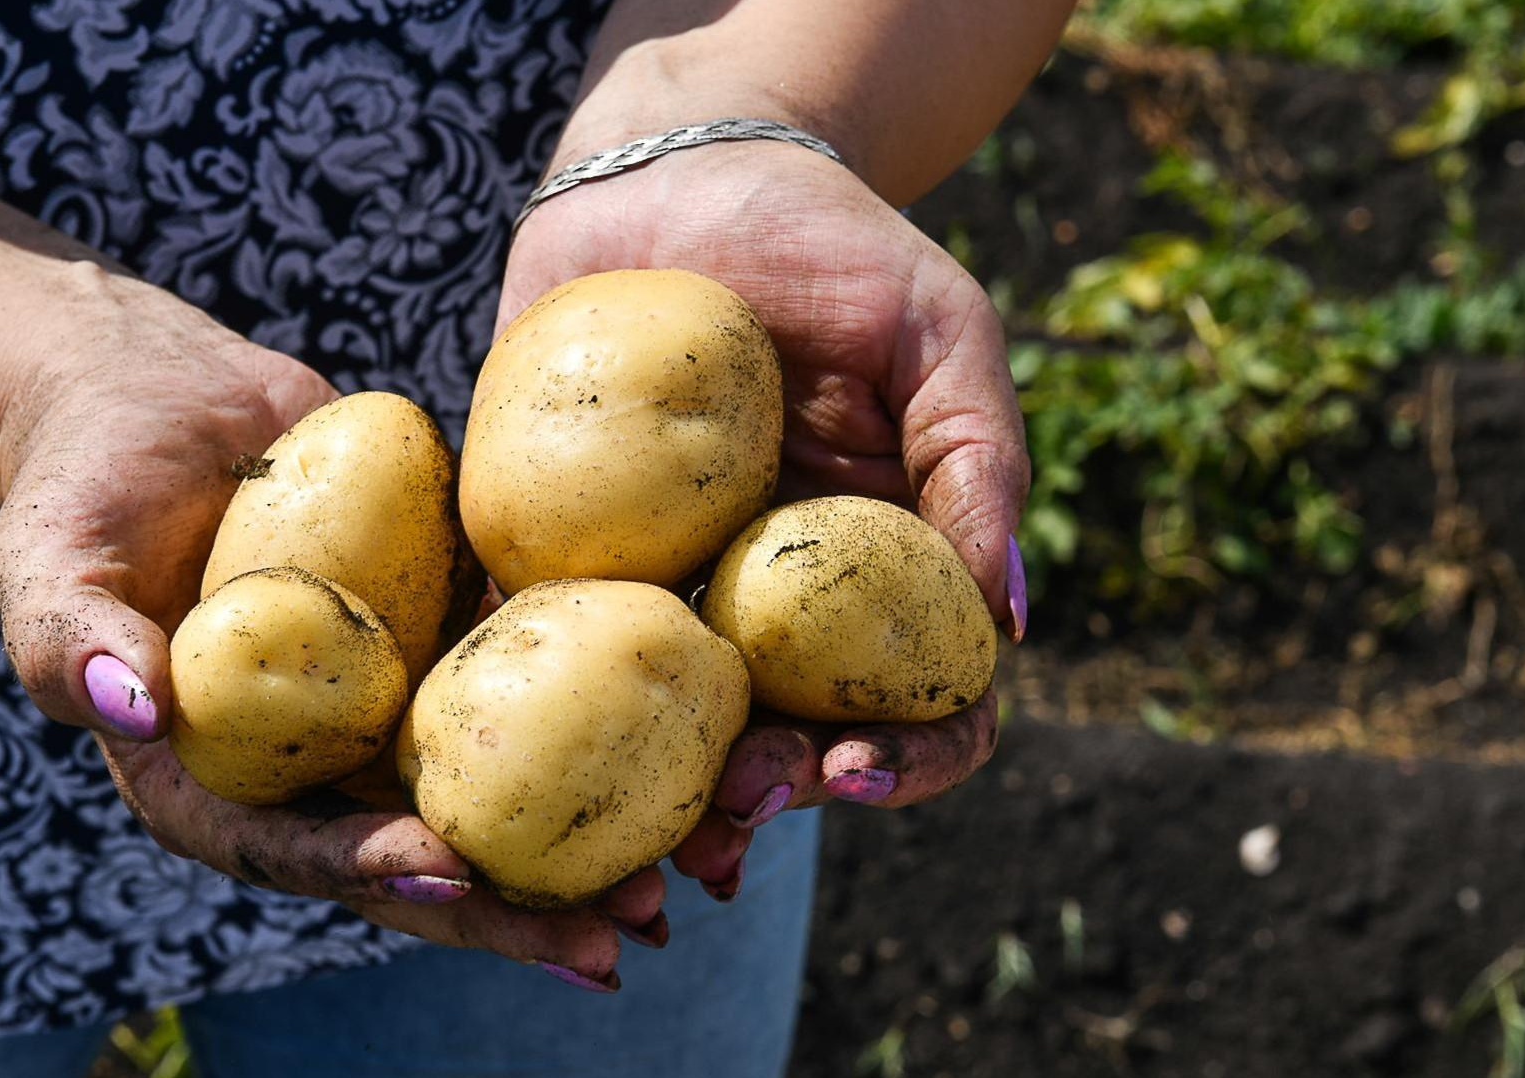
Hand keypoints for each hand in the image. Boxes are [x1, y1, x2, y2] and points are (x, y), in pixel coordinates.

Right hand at [0, 268, 656, 988]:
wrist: (157, 401)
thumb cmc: (82, 483)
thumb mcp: (47, 561)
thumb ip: (70, 641)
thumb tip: (131, 707)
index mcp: (219, 779)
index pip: (298, 848)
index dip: (373, 871)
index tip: (454, 877)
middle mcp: (314, 761)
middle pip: (420, 849)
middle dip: (517, 903)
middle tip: (624, 934)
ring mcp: (385, 702)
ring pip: (493, 782)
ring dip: (586, 832)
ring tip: (689, 866)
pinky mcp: (440, 632)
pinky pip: (523, 677)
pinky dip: (600, 712)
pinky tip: (691, 738)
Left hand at [499, 141, 1029, 897]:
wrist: (676, 172)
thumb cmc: (829, 244)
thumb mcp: (935, 329)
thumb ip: (976, 459)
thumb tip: (1011, 621)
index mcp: (874, 574)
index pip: (916, 702)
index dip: (901, 758)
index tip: (853, 766)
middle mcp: (770, 604)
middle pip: (785, 736)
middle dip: (767, 796)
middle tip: (736, 809)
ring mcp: (662, 587)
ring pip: (663, 723)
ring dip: (656, 798)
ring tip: (636, 842)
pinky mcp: (555, 551)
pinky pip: (541, 640)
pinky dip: (531, 707)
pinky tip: (513, 752)